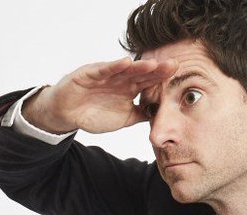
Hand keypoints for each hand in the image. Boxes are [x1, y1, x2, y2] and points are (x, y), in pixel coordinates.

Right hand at [23, 57, 176, 133]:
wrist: (67, 114)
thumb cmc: (93, 114)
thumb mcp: (122, 119)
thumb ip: (140, 115)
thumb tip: (161, 117)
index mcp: (129, 88)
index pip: (149, 82)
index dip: (163, 79)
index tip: (180, 77)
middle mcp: (120, 79)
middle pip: (141, 73)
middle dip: (157, 69)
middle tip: (174, 65)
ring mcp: (106, 75)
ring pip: (125, 69)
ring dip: (139, 67)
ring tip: (153, 64)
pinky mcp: (90, 73)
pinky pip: (104, 69)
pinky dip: (114, 66)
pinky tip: (125, 63)